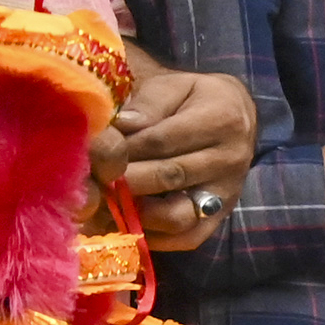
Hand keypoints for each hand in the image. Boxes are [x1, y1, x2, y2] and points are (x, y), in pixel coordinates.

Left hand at [99, 62, 256, 250]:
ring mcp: (227, 193)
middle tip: (90, 176)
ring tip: (107, 198)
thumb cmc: (190, 99)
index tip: (93, 148)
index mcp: (222, 119)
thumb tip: (123, 126)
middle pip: (167, 176)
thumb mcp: (172, 86)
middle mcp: (231, 159)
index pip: (160, 141)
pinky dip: (152, 236)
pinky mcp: (219, 218)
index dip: (122, 147)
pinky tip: (126, 219)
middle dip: (121, 178)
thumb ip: (148, 102)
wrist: (234, 116)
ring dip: (135, 211)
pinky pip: (185, 238)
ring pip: (176, 214)